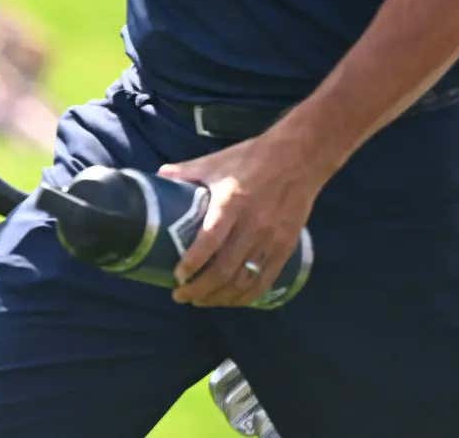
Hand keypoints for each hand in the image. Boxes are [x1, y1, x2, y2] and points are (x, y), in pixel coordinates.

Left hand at [159, 134, 330, 307]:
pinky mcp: (286, 246)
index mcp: (231, 201)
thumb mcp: (215, 162)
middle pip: (224, 269)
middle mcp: (252, 224)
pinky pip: (266, 280)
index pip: (209, 240)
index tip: (177, 275)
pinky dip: (246, 296)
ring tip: (200, 301)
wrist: (299, 157)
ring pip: (244, 280)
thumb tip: (159, 176)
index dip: (192, 262)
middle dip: (199, 288)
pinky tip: (231, 300)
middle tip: (180, 295)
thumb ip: (186, 171)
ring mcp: (271, 238)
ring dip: (220, 297)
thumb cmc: (251, 158)